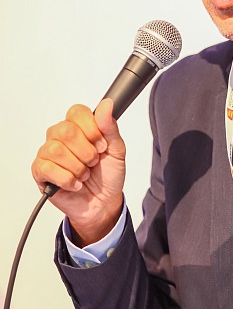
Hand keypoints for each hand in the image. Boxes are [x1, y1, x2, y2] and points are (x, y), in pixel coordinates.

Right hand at [31, 99, 125, 245]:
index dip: (91, 128)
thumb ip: (110, 127)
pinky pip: (47, 168)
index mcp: (79, 127)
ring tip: (84, 174)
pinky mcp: (41, 172)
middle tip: (94, 161)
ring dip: (77, 166)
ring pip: (56, 150)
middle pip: (66, 130)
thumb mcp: (116, 150)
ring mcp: (48, 153)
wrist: (103, 203)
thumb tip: (106, 105)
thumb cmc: (107, 175)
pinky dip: (67, 179)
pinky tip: (75, 183)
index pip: (77, 112)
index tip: (102, 144)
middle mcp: (60, 137)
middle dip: (86, 151)